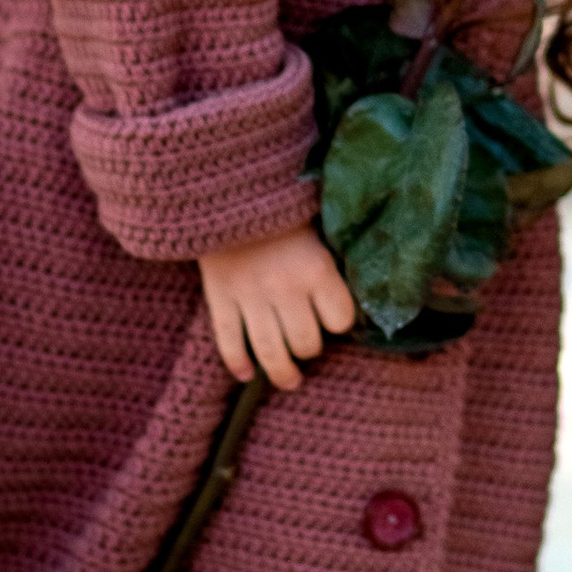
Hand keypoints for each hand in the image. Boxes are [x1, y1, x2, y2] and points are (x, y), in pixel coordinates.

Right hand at [198, 217, 355, 386]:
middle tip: (309, 345)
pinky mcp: (220, 298)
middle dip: (310, 348)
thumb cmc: (281, 207)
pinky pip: (229, 342)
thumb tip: (350, 293)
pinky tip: (246, 374)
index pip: (340, 319)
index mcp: (316, 269)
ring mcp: (250, 296)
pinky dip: (238, 363)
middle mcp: (285, 288)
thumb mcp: (318, 227)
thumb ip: (330, 262)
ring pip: (270, 352)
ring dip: (282, 373)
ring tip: (289, 381)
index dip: (338, 322)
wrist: (228, 189)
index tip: (334, 318)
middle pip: (305, 343)